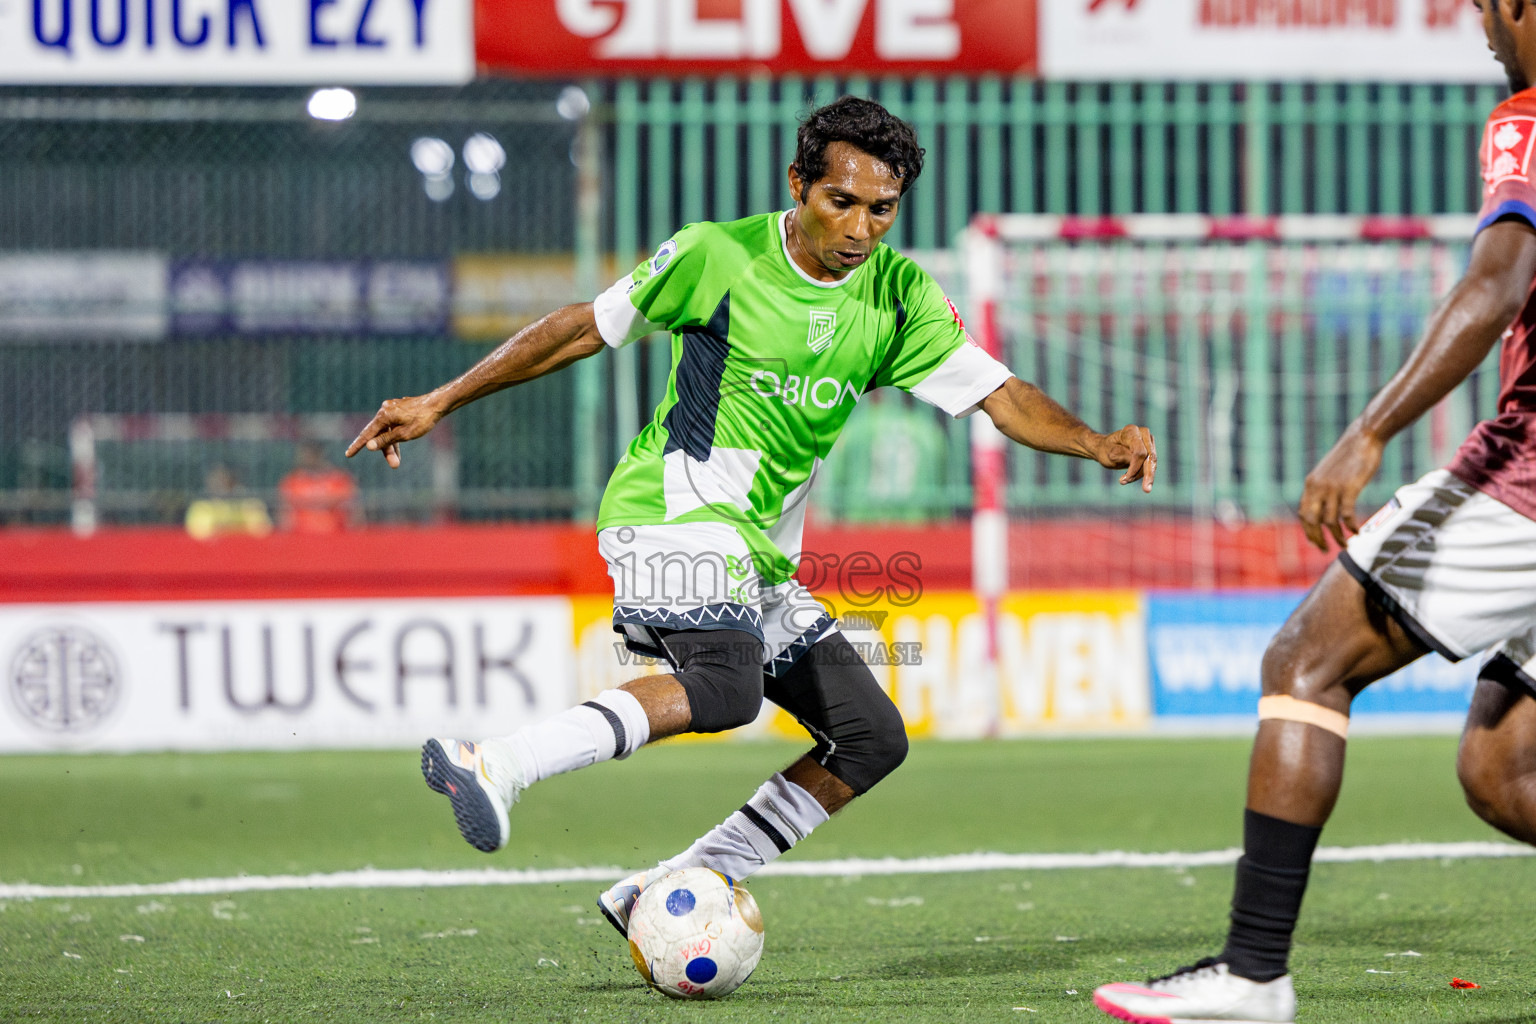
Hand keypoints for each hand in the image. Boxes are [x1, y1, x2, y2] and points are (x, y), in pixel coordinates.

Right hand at [345, 394, 443, 468]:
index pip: (368, 434)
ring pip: (387, 430)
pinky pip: (392, 425)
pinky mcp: (399, 409)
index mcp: (384, 416)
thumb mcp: (404, 434)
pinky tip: (400, 442)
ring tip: (397, 461)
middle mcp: (385, 410)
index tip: (348, 454)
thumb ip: (386, 440)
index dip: (358, 445)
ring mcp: (392, 408)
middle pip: (379, 434)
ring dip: (391, 445)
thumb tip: (369, 446)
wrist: (438, 404)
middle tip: (395, 465)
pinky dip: (395, 436)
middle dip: (385, 450)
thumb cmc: (422, 420)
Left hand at [1094, 424, 1157, 492]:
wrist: (1105, 449)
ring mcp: (1149, 441)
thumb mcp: (1109, 454)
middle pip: (1150, 457)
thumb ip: (1121, 455)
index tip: (1124, 479)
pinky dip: (1140, 474)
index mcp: (1131, 431)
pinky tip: (1127, 478)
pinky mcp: (1151, 450)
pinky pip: (1150, 466)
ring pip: (1151, 463)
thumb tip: (1134, 459)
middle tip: (1146, 490)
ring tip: (1122, 481)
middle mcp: (1143, 434)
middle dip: (1147, 474)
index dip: (1135, 467)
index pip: (1139, 452)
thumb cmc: (1105, 450)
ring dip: (1139, 475)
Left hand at [1298, 427, 1382, 551]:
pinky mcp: (1349, 488)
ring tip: (1346, 544)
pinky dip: (1351, 526)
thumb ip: (1324, 488)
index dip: (1308, 530)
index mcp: (1311, 484)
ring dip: (1338, 537)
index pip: (1303, 514)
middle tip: (1326, 550)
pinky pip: (1346, 514)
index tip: (1316, 542)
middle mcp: (1317, 487)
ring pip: (1330, 521)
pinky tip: (1358, 532)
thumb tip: (1326, 504)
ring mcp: (1332, 488)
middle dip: (1317, 539)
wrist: (1363, 437)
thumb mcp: (1329, 472)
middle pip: (1312, 521)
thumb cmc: (1350, 455)